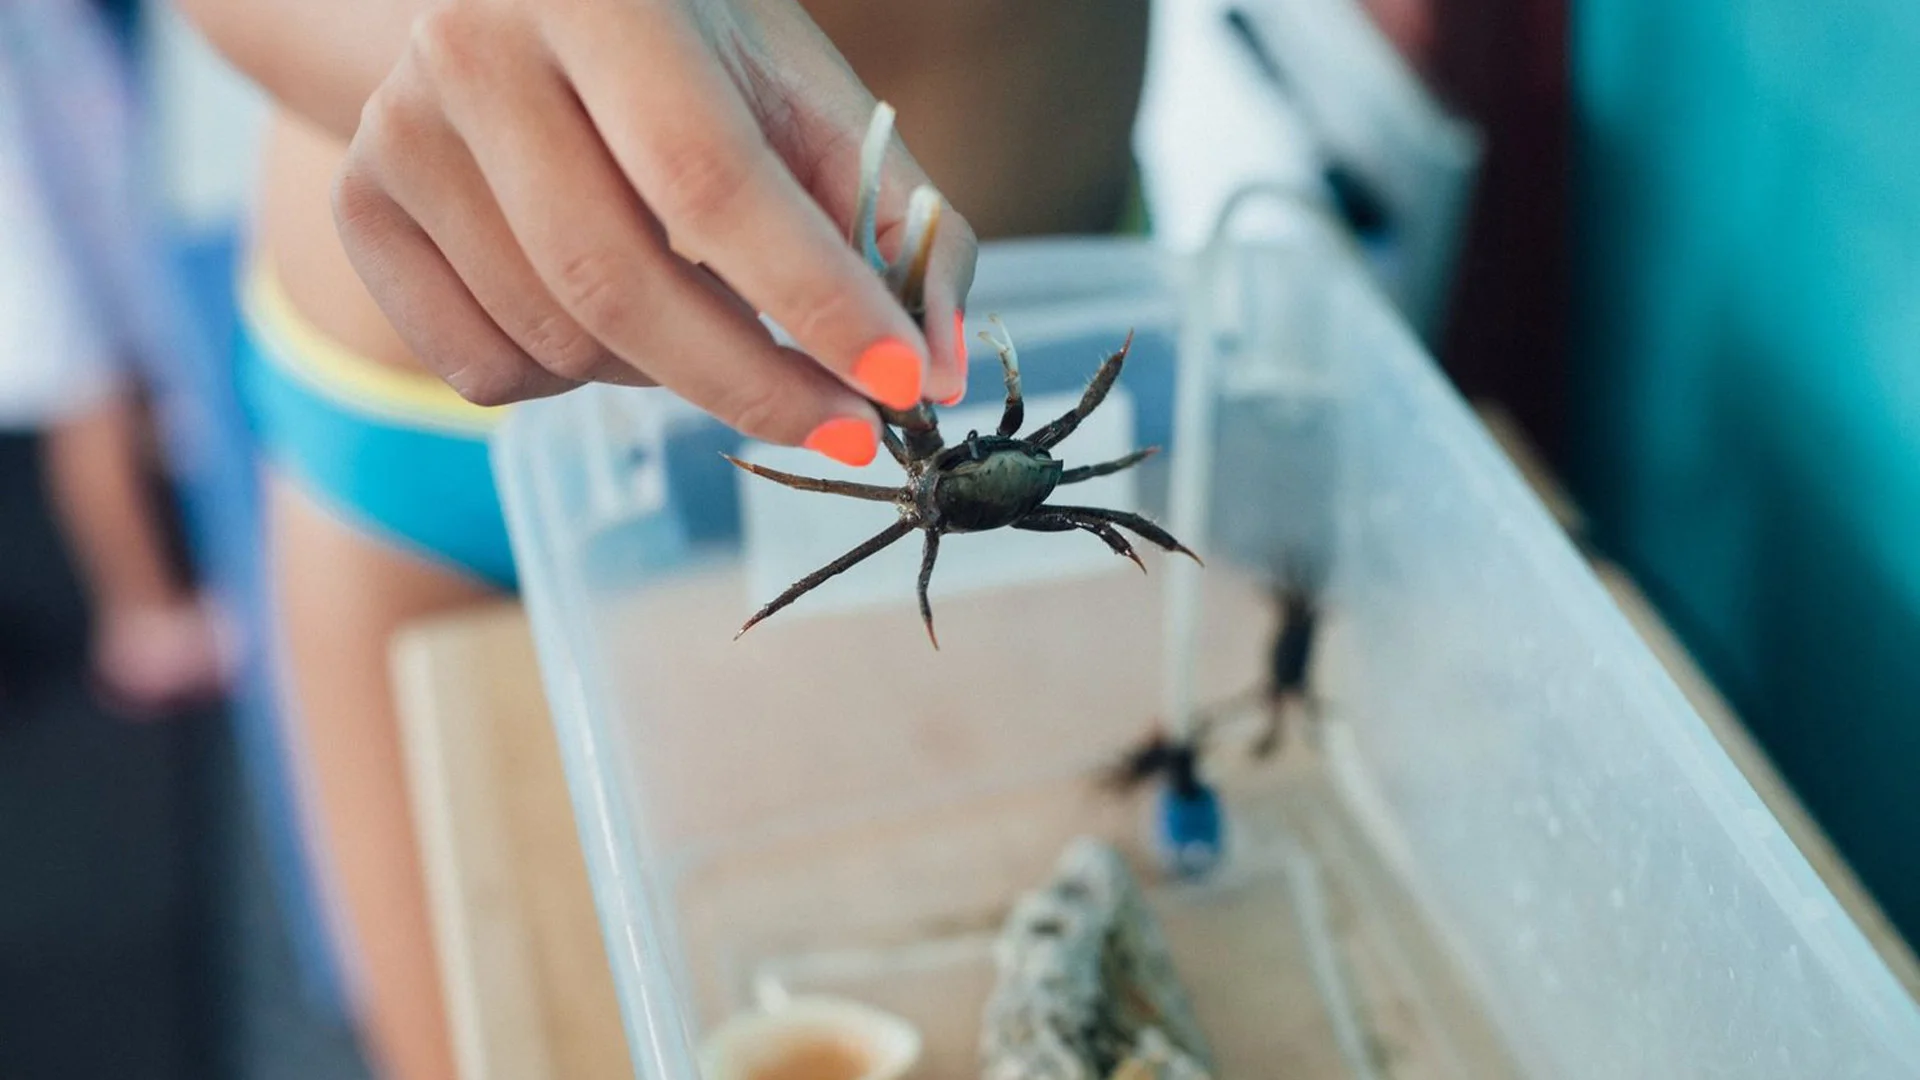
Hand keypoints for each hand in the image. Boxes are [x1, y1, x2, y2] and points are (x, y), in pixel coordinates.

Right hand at [332, 0, 975, 466]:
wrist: (523, 2)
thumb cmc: (696, 55)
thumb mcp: (806, 99)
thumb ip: (896, 223)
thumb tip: (939, 377)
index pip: (711, 180)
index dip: (814, 300)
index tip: (900, 389)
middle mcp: (474, 49)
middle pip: (617, 283)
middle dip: (752, 383)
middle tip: (844, 426)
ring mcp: (397, 131)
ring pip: (556, 340)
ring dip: (663, 373)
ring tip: (703, 310)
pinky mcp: (359, 208)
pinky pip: (482, 372)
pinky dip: (571, 383)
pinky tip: (601, 310)